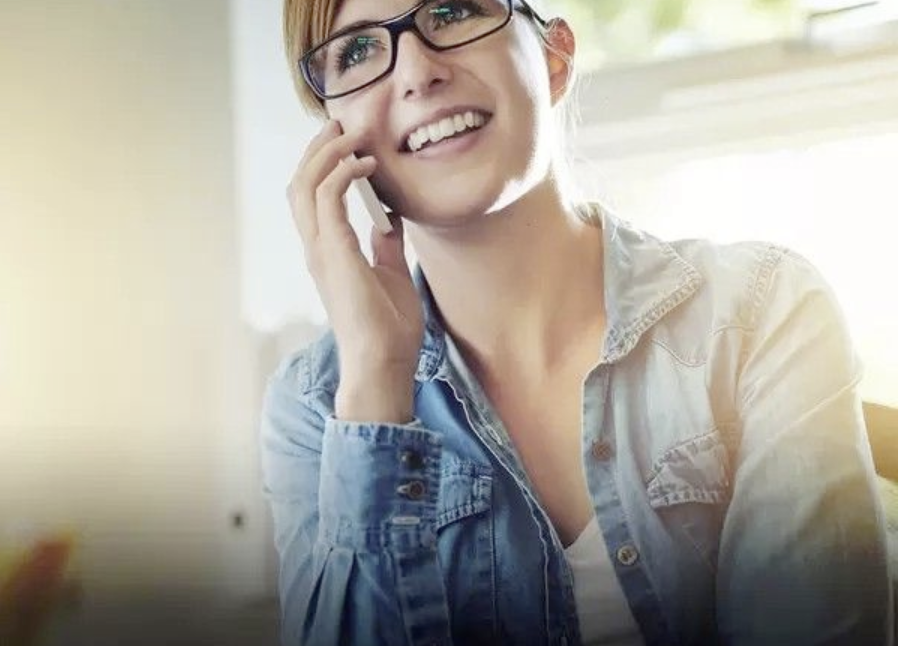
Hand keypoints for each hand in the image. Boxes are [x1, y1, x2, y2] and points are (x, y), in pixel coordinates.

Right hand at [286, 120, 423, 381]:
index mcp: (328, 252)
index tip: (348, 141)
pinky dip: (341, 173)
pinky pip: (328, 200)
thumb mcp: (392, 273)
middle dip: (318, 148)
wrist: (384, 362)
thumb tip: (390, 218)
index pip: (312, 197)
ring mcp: (321, 251)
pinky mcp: (334, 254)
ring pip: (306, 185)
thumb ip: (386, 244)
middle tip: (342, 124)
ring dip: (327, 153)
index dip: (323, 163)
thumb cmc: (388, 327)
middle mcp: (317, 248)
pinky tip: (365, 164)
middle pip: (300, 183)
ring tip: (353, 134)